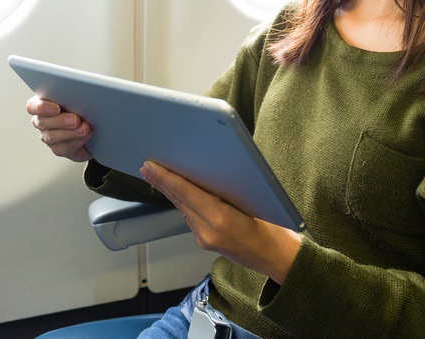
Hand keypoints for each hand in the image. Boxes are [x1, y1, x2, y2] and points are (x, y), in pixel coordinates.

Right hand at [27, 96, 92, 161]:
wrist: (94, 128)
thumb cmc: (83, 109)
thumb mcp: (78, 100)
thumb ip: (72, 98)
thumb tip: (78, 97)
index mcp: (43, 104)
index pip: (32, 106)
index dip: (42, 108)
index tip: (57, 108)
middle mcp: (42, 121)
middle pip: (42, 122)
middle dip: (60, 121)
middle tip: (76, 120)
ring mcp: (48, 136)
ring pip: (51, 136)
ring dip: (70, 132)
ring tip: (84, 128)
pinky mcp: (58, 148)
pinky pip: (63, 147)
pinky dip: (76, 141)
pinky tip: (85, 135)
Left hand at [139, 161, 301, 284]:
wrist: (278, 258)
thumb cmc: (273, 229)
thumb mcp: (253, 202)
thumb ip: (226, 191)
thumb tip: (204, 174)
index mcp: (221, 218)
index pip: (185, 193)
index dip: (165, 178)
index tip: (151, 166)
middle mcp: (208, 231)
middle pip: (179, 200)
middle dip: (161, 182)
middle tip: (146, 167)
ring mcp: (205, 239)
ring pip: (182, 209)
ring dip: (169, 192)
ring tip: (156, 177)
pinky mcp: (205, 242)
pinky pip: (189, 218)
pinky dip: (181, 203)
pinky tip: (177, 194)